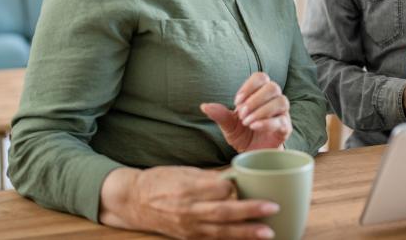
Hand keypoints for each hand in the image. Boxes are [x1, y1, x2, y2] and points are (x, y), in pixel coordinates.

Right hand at [99, 166, 277, 238]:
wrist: (133, 201)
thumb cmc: (161, 181)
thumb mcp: (183, 171)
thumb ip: (208, 178)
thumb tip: (234, 180)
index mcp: (188, 188)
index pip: (219, 188)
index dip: (237, 186)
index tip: (252, 181)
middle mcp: (188, 210)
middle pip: (223, 212)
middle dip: (250, 212)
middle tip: (273, 208)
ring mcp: (188, 227)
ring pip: (222, 232)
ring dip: (246, 233)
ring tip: (268, 233)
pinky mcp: (189, 237)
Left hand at [201, 71, 291, 152]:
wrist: (253, 156)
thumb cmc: (243, 135)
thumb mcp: (229, 125)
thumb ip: (220, 114)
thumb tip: (204, 106)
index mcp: (260, 94)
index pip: (261, 77)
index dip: (249, 86)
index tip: (236, 102)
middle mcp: (274, 100)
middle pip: (272, 87)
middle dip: (255, 99)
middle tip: (241, 114)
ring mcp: (282, 114)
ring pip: (280, 101)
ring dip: (261, 110)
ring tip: (247, 122)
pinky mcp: (285, 128)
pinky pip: (281, 120)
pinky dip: (267, 122)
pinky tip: (254, 126)